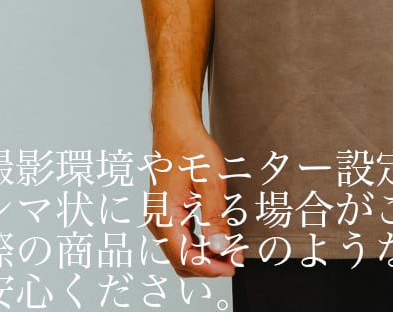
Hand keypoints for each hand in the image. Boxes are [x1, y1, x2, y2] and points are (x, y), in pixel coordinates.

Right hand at [146, 106, 242, 277]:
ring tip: (231, 249)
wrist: (176, 125)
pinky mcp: (166, 211)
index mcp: (163, 216)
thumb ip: (214, 217)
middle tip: (235, 259)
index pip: (185, 257)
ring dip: (205, 255)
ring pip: (181, 251)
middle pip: (181, 260)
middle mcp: (157, 221)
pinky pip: (181, 237)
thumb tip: (220, 248)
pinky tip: (217, 237)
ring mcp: (160, 217)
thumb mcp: (210, 181)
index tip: (233, 264)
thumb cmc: (190, 147)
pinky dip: (199, 243)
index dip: (210, 267)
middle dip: (209, 265)